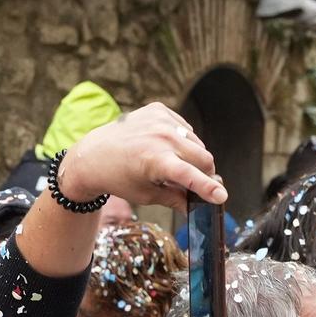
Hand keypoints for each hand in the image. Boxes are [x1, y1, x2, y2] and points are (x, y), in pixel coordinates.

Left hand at [56, 102, 224, 211]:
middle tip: (195, 184)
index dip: (209, 187)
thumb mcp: (147, 195)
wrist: (93, 155)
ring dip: (193, 157)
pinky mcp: (158, 109)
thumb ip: (176, 199)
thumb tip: (198, 207)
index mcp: (157, 162)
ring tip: (171, 165)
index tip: (222, 196)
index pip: (191, 175)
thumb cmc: (119, 179)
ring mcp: (160, 120)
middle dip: (205, 174)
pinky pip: (185, 128)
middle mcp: (161, 137)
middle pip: (204, 158)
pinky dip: (181, 141)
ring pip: (196, 143)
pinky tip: (163, 147)